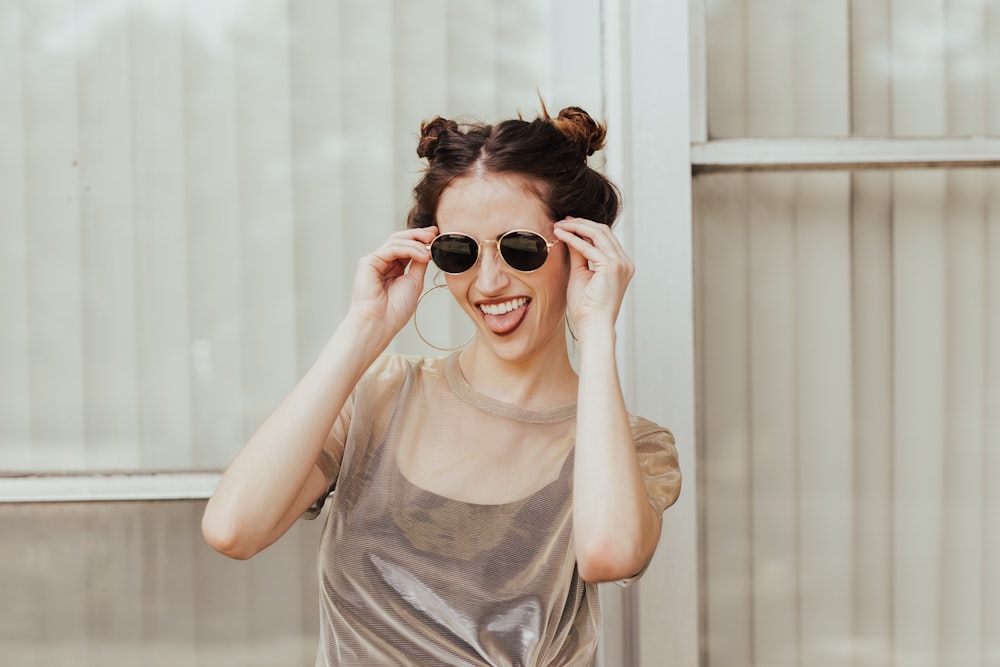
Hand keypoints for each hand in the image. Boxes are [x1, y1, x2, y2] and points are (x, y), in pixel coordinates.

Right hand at [348, 226, 437, 335]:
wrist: (380, 323)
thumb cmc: (395, 310)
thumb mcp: (415, 282)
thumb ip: (419, 263)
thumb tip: (428, 248)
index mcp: (394, 268)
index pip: (408, 247)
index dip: (422, 239)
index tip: (437, 235)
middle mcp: (383, 263)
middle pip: (401, 239)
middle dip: (419, 235)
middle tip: (435, 234)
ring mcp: (375, 261)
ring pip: (396, 241)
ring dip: (416, 242)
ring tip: (431, 249)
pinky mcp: (368, 262)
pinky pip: (392, 249)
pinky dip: (409, 249)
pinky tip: (422, 256)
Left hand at [553, 218, 633, 332]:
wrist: (593, 325)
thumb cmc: (587, 307)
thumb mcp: (581, 274)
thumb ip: (579, 255)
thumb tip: (571, 237)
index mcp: (621, 264)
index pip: (604, 237)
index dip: (585, 227)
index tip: (568, 223)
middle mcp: (624, 262)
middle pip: (603, 231)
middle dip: (580, 223)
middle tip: (562, 220)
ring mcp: (620, 263)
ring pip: (598, 233)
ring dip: (576, 227)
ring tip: (559, 225)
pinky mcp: (612, 267)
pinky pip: (589, 247)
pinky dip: (573, 238)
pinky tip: (560, 235)